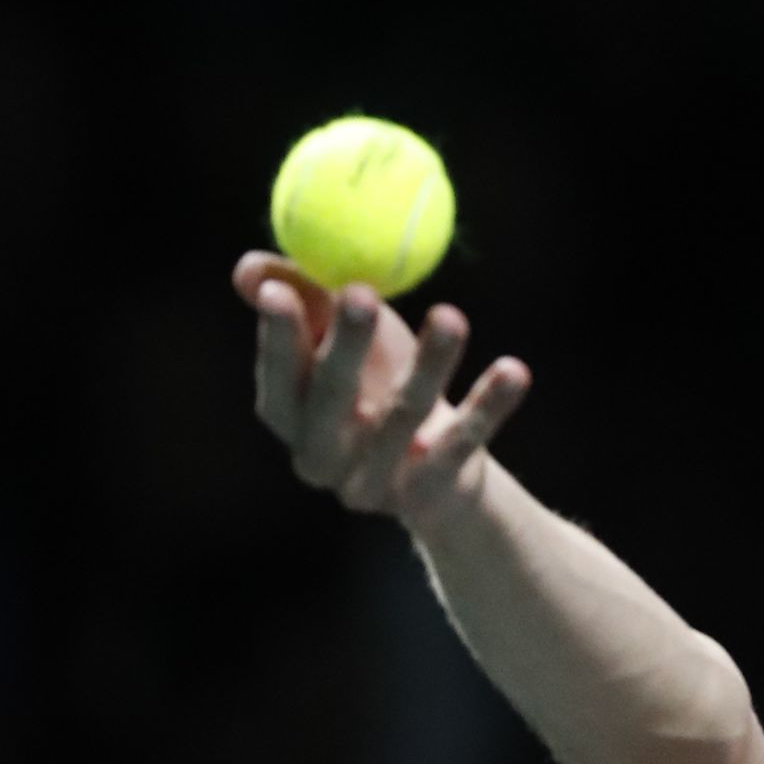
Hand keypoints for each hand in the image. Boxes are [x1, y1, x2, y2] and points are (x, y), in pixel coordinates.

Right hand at [231, 251, 530, 535]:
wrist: (442, 477)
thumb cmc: (381, 386)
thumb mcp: (343, 341)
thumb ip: (304, 301)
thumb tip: (250, 269)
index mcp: (291, 419)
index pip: (277, 379)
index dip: (276, 338)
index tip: (281, 293)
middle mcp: (322, 457)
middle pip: (331, 399)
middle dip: (344, 344)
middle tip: (360, 292)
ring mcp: (374, 482)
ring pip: (403, 416)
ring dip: (428, 362)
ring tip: (450, 316)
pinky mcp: (429, 493)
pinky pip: (461, 443)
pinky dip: (488, 405)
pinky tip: (513, 370)